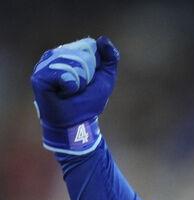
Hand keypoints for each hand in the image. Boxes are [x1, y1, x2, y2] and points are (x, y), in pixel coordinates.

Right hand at [30, 36, 119, 154]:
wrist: (77, 122)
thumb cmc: (89, 102)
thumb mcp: (106, 78)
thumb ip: (110, 59)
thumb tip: (103, 39)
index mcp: (68, 55)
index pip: (85, 46)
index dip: (93, 63)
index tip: (91, 78)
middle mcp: (54, 58)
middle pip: (77, 53)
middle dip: (86, 72)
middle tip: (81, 87)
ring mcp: (44, 66)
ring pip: (67, 61)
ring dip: (78, 80)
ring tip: (73, 90)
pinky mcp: (39, 77)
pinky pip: (59, 73)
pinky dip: (69, 84)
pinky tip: (65, 92)